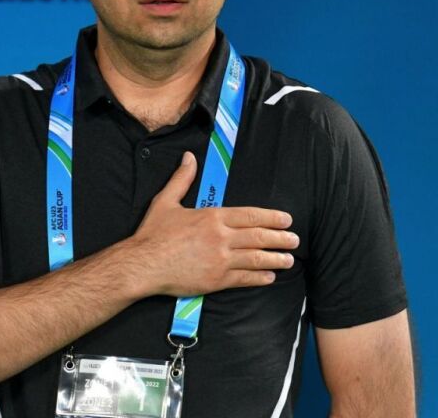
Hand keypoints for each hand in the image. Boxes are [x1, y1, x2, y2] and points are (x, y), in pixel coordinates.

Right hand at [125, 151, 298, 296]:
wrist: (143, 264)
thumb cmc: (153, 234)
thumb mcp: (166, 201)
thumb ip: (182, 179)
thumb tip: (188, 158)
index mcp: (213, 217)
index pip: (251, 216)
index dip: (272, 218)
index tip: (286, 220)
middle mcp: (221, 238)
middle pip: (259, 237)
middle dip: (280, 238)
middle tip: (294, 240)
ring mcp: (221, 260)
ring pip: (256, 259)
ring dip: (275, 259)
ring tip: (288, 260)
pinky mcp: (216, 280)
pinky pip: (244, 279)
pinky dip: (259, 278)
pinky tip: (269, 277)